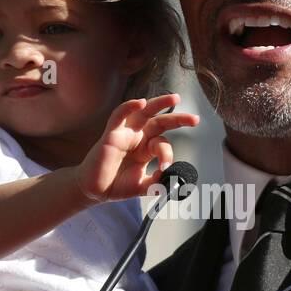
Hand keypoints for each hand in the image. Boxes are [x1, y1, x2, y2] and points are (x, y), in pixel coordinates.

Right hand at [75, 93, 199, 202]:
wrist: (95, 191)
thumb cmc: (117, 185)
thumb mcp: (143, 186)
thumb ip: (157, 183)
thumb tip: (169, 177)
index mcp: (146, 148)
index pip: (162, 142)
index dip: (167, 154)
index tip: (165, 168)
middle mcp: (138, 137)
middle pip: (160, 121)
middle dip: (178, 119)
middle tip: (194, 119)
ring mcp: (125, 133)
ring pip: (144, 112)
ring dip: (159, 103)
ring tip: (174, 99)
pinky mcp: (111, 134)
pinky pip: (120, 115)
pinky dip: (129, 106)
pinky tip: (140, 103)